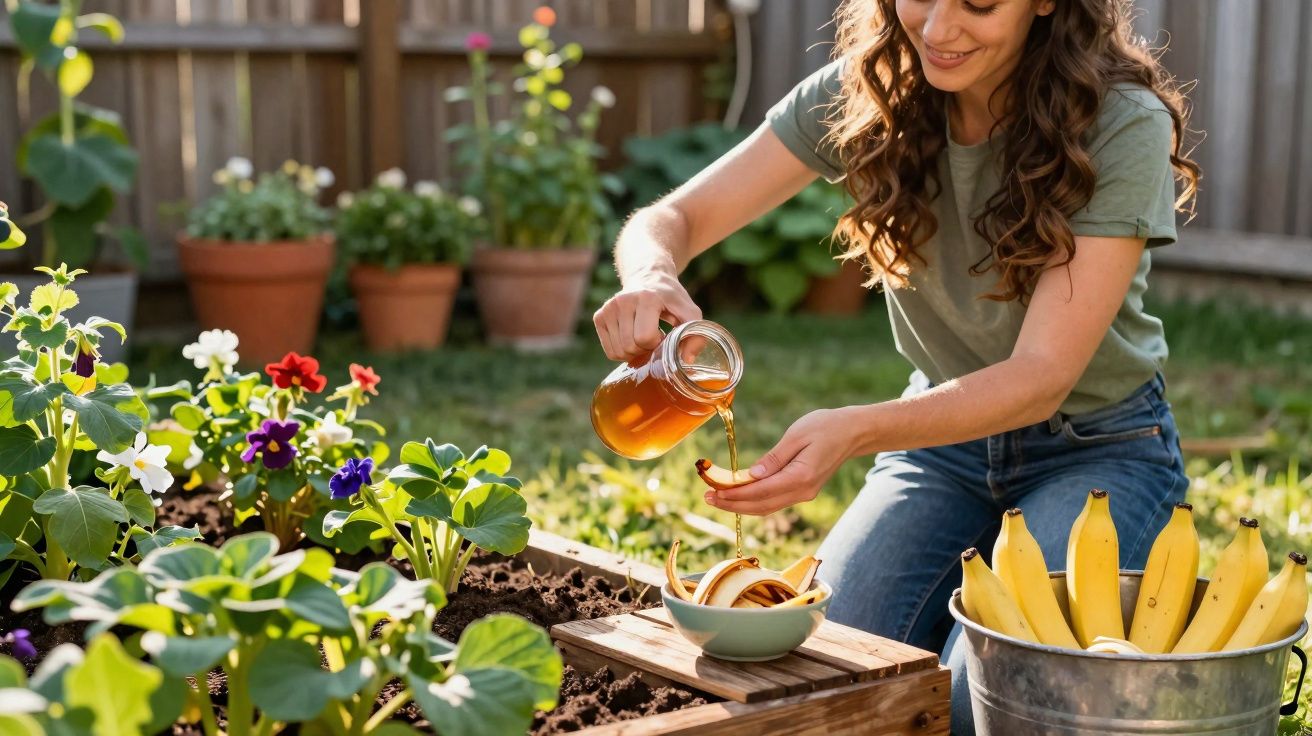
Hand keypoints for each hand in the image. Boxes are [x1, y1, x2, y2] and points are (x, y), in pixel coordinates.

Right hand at [593, 271, 700, 361]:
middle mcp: (622, 301)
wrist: (648, 278)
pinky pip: (610, 351)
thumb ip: (695, 336)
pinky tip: (632, 337)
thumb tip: (686, 361)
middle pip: (630, 347)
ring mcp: (608, 308)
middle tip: (654, 337)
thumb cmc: (671, 299)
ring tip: (643, 336)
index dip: (656, 343)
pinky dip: (623, 351)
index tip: (663, 334)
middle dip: (645, 350)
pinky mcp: (599, 316)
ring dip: (634, 352)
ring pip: (618, 352)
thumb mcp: (690, 313)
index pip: (644, 338)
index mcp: (646, 298)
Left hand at [705, 407, 862, 515]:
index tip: (712, 492)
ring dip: (740, 505)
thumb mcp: (797, 434)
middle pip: (760, 505)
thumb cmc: (826, 426)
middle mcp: (802, 491)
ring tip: (717, 498)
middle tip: (707, 497)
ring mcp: (804, 493)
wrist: (853, 432)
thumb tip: (752, 475)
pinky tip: (738, 495)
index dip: (734, 495)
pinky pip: (774, 501)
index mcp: (801, 476)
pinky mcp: (803, 490)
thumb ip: (774, 458)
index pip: (760, 492)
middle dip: (732, 504)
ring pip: (766, 507)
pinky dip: (754, 501)